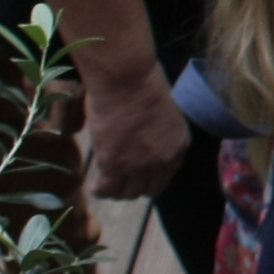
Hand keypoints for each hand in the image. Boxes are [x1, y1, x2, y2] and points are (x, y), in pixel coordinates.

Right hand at [81, 62, 188, 203]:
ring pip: (129, 193)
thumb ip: (157, 131)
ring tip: (106, 184)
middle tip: (121, 180)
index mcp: (179, 145)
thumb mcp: (164, 113)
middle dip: (136, 186)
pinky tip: (94, 186)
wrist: (127, 81)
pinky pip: (108, 189)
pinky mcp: (115, 166)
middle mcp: (163, 161)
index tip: (141, 173)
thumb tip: (142, 137)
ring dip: (117, 190)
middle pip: (150, 188)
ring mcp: (140, 166)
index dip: (152, 175)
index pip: (168, 173)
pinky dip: (100, 190)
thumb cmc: (143, 84)